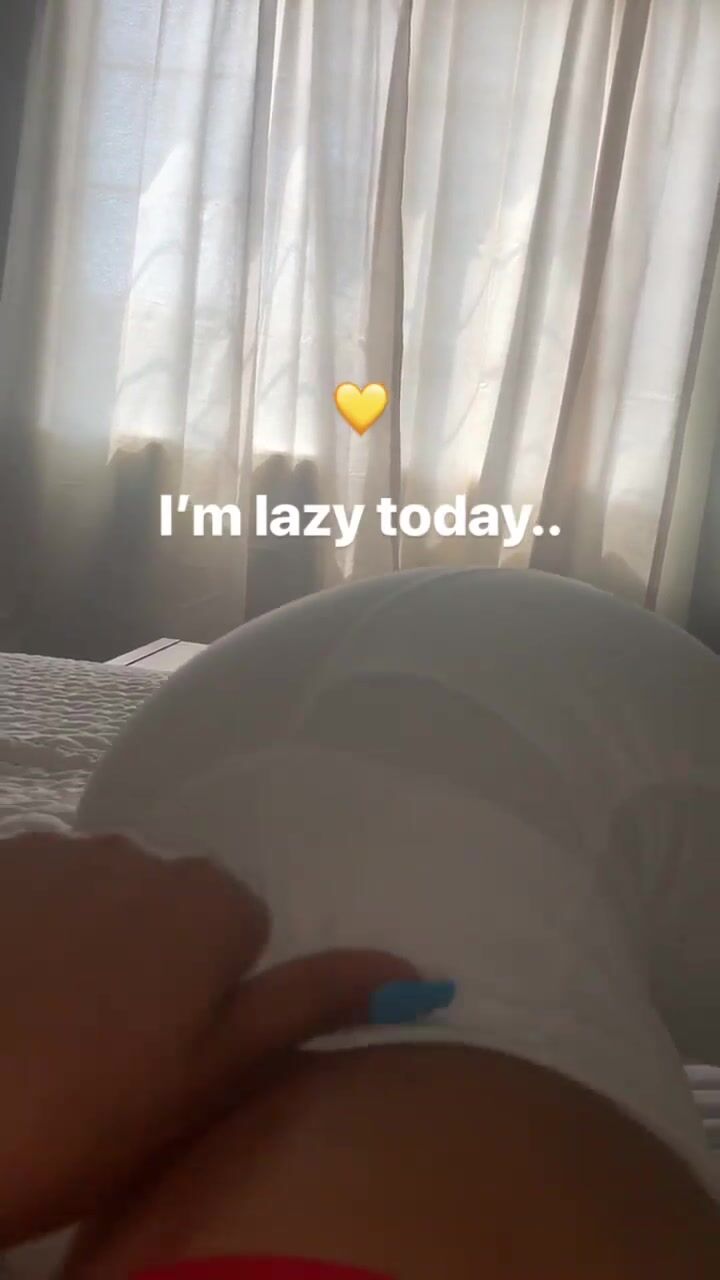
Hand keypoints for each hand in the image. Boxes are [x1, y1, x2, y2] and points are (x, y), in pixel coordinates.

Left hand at [0, 831, 416, 1245]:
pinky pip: (35, 883)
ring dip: (90, 937)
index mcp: (209, 900)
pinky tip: (7, 987)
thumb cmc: (91, 1109)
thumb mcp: (215, 1074)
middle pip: (172, 903)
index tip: (169, 1055)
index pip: (240, 931)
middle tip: (110, 1049)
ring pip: (102, 891)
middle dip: (156, 958)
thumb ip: (313, 1004)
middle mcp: (141, 850)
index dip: (210, 998)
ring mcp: (58, 847)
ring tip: (48, 1022)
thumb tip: (422, 975)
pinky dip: (28, 923)